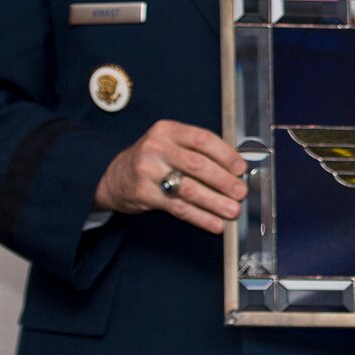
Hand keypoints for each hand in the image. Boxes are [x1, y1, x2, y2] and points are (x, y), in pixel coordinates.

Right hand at [93, 119, 246, 233]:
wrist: (113, 175)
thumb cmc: (152, 159)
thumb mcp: (170, 143)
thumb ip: (197, 150)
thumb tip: (235, 169)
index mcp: (168, 130)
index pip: (203, 139)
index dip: (226, 155)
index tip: (241, 168)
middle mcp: (157, 148)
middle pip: (198, 165)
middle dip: (224, 181)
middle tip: (241, 192)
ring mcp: (148, 171)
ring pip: (189, 189)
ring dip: (215, 202)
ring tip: (233, 210)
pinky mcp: (144, 194)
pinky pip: (178, 208)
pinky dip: (200, 217)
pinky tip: (215, 223)